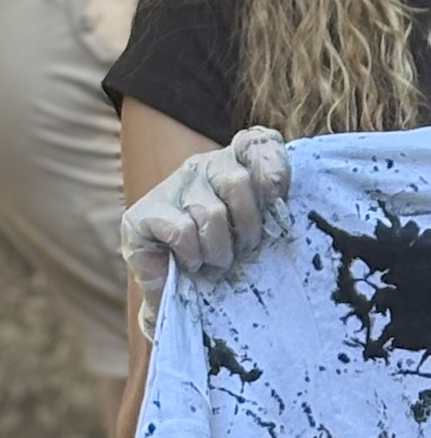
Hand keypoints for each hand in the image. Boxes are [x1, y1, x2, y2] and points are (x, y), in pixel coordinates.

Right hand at [120, 127, 289, 338]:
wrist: (184, 296)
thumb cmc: (229, 258)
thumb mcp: (262, 230)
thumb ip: (273, 206)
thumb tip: (281, 199)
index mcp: (236, 163)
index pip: (258, 142)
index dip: (273, 167)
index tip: (277, 199)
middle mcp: (202, 166)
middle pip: (237, 180)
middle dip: (248, 225)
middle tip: (245, 248)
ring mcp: (170, 186)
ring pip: (211, 212)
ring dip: (220, 249)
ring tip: (216, 261)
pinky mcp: (141, 214)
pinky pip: (182, 231)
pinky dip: (193, 256)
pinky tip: (190, 263)